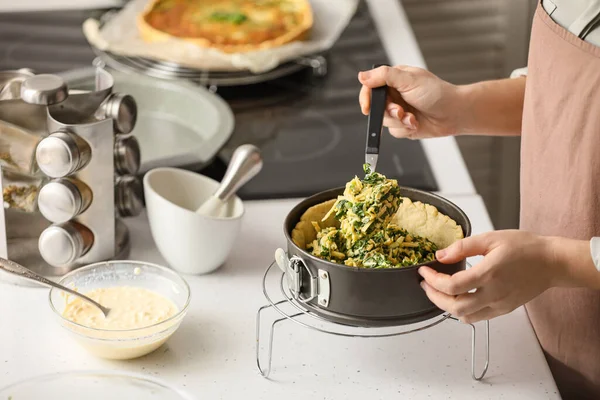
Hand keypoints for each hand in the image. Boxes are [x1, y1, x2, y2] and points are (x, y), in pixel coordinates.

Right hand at [358, 65, 462, 138]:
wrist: (455, 114)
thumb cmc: (437, 93)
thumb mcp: (409, 80)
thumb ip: (384, 76)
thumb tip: (362, 76)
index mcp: (394, 80)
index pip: (371, 87)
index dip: (366, 98)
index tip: (367, 108)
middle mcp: (395, 95)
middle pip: (375, 107)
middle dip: (388, 112)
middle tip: (400, 111)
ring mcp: (399, 111)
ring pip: (384, 121)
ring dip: (399, 121)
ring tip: (412, 117)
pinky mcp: (404, 125)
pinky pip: (394, 131)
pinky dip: (405, 129)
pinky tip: (416, 123)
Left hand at [417, 230, 566, 323]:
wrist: (552, 262)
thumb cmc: (525, 248)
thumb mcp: (491, 238)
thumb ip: (462, 247)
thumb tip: (440, 256)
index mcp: (489, 274)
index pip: (452, 286)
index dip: (433, 280)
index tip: (424, 271)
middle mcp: (494, 294)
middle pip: (454, 306)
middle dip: (434, 296)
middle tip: (426, 284)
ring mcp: (499, 305)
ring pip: (464, 316)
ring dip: (446, 306)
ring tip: (438, 291)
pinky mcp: (504, 310)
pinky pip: (478, 317)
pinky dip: (462, 311)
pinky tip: (457, 298)